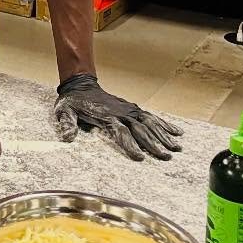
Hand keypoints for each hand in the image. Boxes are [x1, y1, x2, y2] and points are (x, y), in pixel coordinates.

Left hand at [52, 74, 182, 161]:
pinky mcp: (133, 108)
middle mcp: (121, 113)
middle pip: (140, 130)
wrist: (80, 85)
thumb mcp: (65, 111)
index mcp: (106, 116)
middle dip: (154, 144)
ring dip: (163, 135)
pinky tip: (176, 132)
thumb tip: (67, 137)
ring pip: (150, 123)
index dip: (130, 145)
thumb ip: (67, 124)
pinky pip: (151, 117)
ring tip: (177, 148)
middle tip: (166, 157)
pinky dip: (164, 124)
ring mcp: (128, 110)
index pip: (121, 132)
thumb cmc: (73, 102)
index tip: (140, 158)